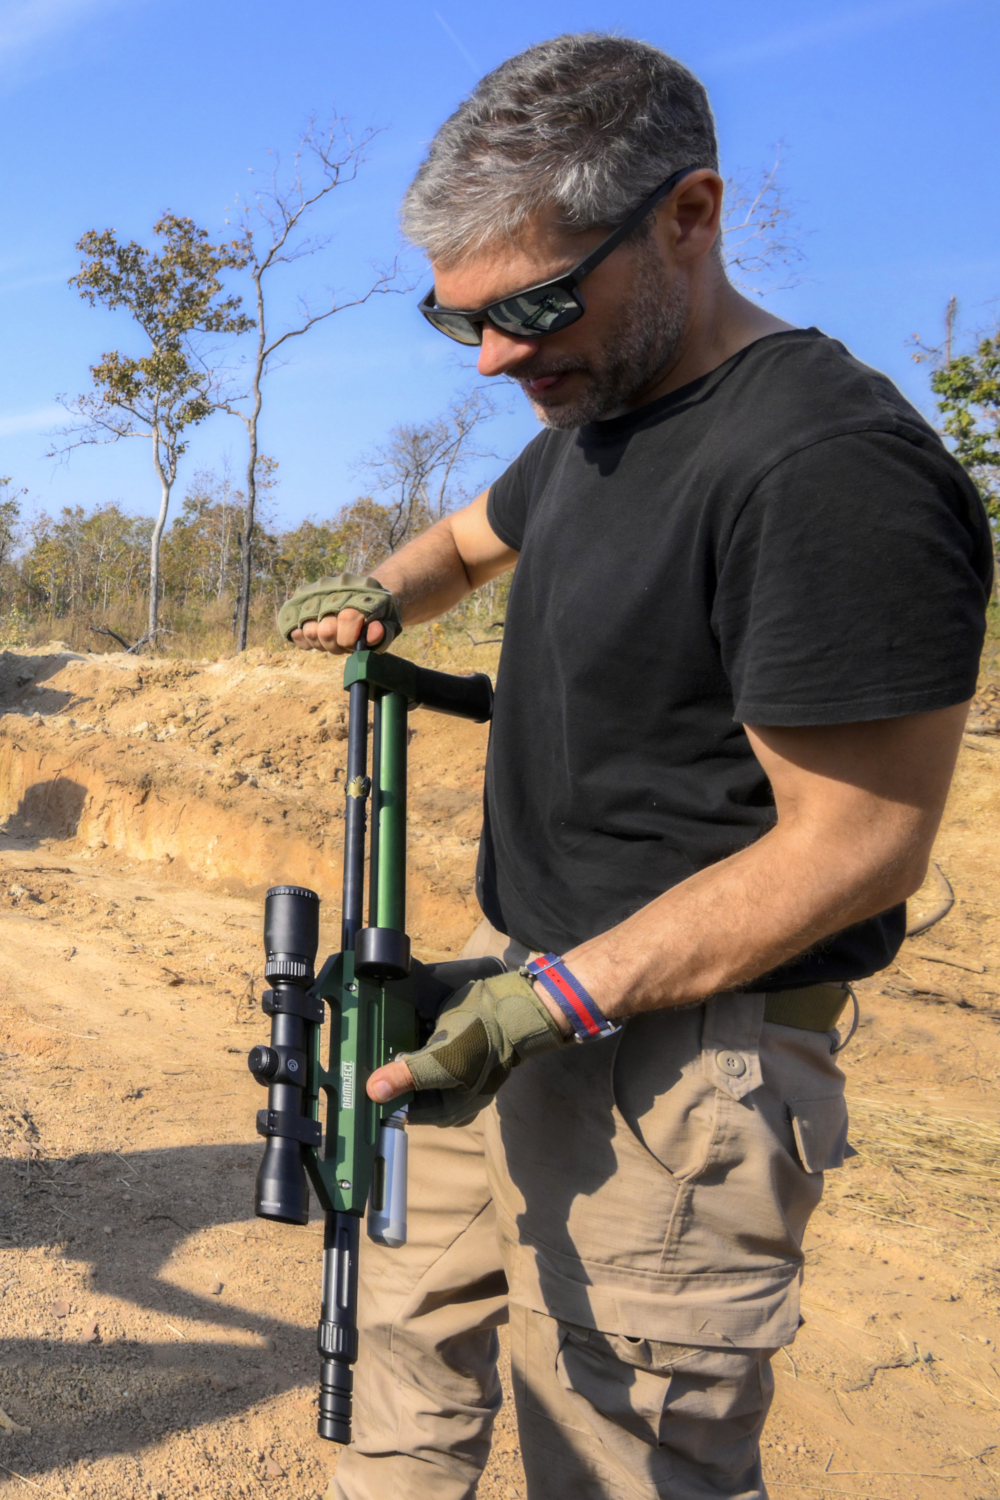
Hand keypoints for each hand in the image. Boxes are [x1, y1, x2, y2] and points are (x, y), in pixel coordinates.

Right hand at [276, 573, 401, 654]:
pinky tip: (316, 637)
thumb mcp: (389, 622)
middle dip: (337, 644)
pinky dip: (303, 639)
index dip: (349, 638)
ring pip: (308, 631)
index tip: (354, 644)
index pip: (347, 618)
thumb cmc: (379, 613)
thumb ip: (383, 631)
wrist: (366, 593)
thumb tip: (374, 632)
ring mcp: (313, 593)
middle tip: (344, 642)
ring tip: (332, 638)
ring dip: (321, 643)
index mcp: (357, 592)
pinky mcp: (300, 600)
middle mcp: (332, 588)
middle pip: (326, 630)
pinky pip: (294, 628)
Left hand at [366, 971, 566, 1126]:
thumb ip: (408, 1076)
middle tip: (365, 1056)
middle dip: (387, 1075)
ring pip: (410, 1073)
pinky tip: (394, 1032)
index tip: (359, 1079)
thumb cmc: (482, 1039)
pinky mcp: (448, 1058)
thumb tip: (373, 1091)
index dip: (380, 1097)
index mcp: (446, 1112)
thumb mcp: (443, 1060)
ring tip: (375, 1043)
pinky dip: (408, 1047)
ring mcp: (448, 1079)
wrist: (509, 1010)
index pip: (401, 1112)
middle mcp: (446, 1100)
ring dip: (395, 1060)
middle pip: (405, 1092)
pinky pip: (420, 1057)